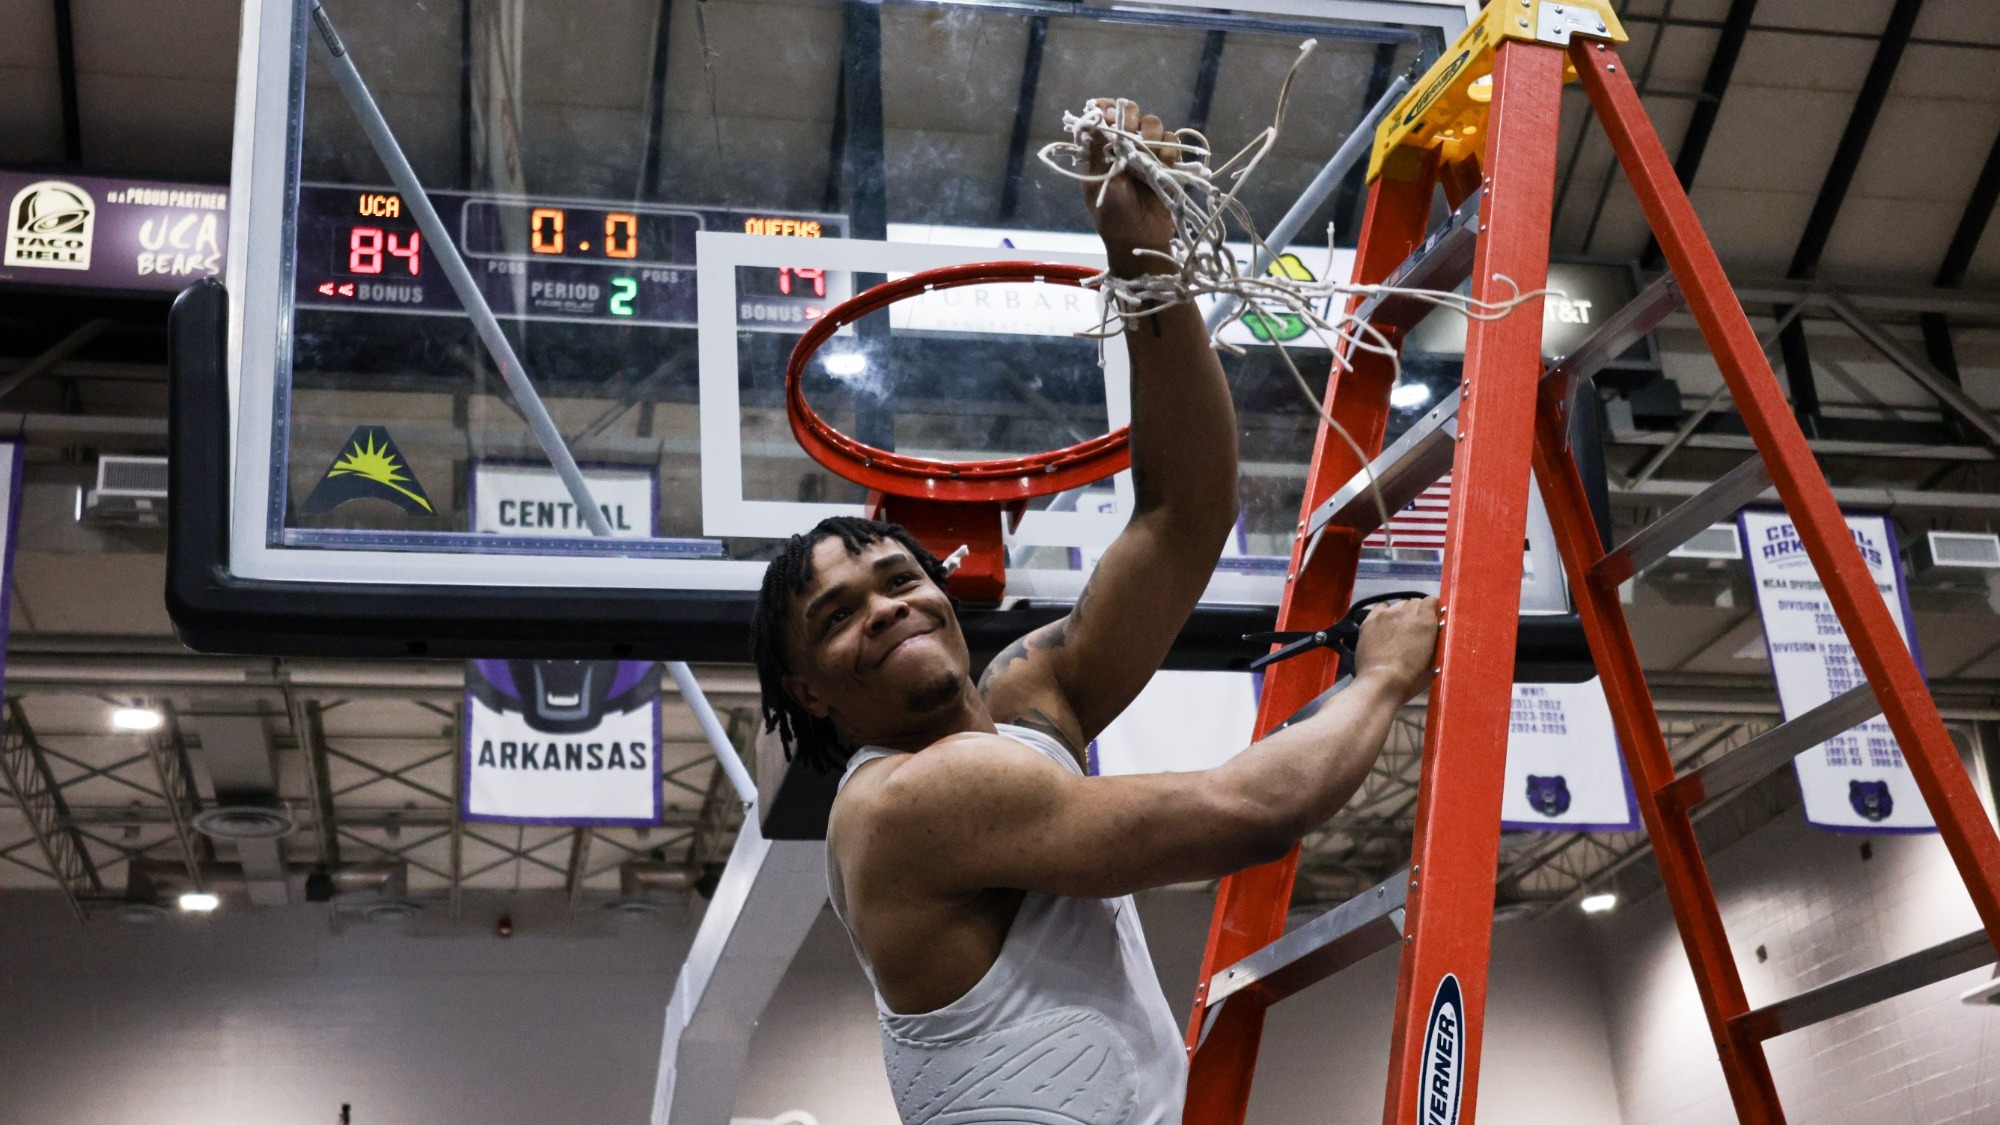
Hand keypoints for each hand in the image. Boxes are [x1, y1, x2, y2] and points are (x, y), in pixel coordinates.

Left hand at [1080, 98, 1179, 274]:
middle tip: (1131, 134)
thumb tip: (1095, 120)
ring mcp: (1148, 153)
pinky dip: (1169, 149)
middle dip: (1131, 118)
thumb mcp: (1097, 182)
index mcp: (1103, 148)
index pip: (1104, 115)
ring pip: (1154, 125)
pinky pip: (1172, 143)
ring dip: (1151, 135)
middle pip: (1132, 112)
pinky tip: (1164, 165)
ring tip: (1147, 155)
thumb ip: (1097, 151)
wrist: (1139, 239)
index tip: (1109, 115)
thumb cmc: (1112, 214)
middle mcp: (1125, 145)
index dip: (1107, 108)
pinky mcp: (1168, 163)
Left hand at [1352, 596, 1438, 702]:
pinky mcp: (1369, 621)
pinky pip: (1379, 608)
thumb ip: (1435, 639)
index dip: (1432, 611)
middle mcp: (1405, 612)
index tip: (1432, 620)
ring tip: (1398, 629)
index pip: (1431, 601)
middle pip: (1414, 602)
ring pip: (1397, 605)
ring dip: (1401, 613)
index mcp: (1425, 621)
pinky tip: (1384, 625)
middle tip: (1415, 629)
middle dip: (1417, 613)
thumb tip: (1434, 631)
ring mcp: (1386, 615)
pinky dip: (1384, 613)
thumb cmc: (1412, 676)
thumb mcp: (1433, 658)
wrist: (1381, 682)